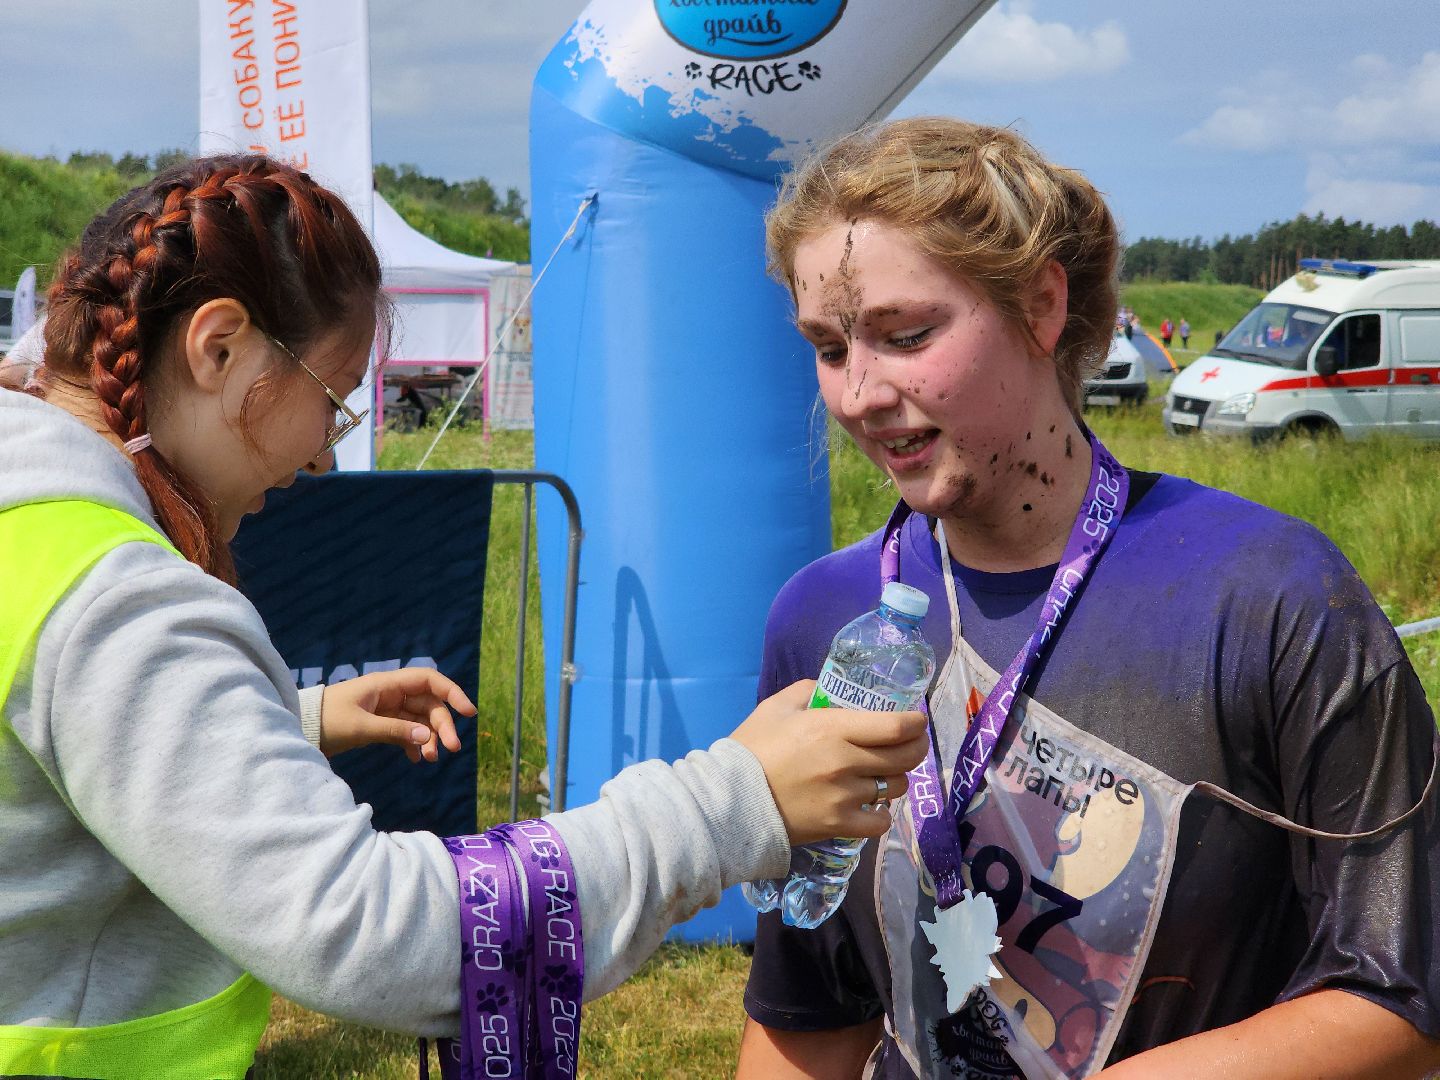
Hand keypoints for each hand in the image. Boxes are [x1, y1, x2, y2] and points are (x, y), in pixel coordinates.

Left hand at [320, 667, 476, 761]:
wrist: (301, 729)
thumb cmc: (327, 720)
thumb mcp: (361, 726)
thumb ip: (395, 730)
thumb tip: (428, 737)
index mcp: (387, 684)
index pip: (429, 680)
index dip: (451, 692)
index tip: (468, 712)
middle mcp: (391, 694)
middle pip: (429, 704)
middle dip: (443, 725)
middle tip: (452, 750)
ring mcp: (387, 709)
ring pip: (420, 720)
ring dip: (430, 738)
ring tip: (431, 760)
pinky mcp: (381, 724)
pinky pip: (407, 732)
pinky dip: (414, 744)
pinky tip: (415, 759)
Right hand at [729, 680, 929, 845]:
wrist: (729, 801)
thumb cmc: (751, 748)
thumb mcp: (776, 707)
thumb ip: (807, 691)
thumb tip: (829, 690)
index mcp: (832, 728)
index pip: (894, 726)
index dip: (915, 723)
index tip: (917, 721)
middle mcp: (845, 761)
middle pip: (904, 757)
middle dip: (916, 748)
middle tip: (913, 744)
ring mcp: (844, 796)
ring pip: (895, 787)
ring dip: (896, 778)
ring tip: (885, 774)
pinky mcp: (839, 825)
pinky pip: (879, 821)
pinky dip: (881, 813)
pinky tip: (873, 805)